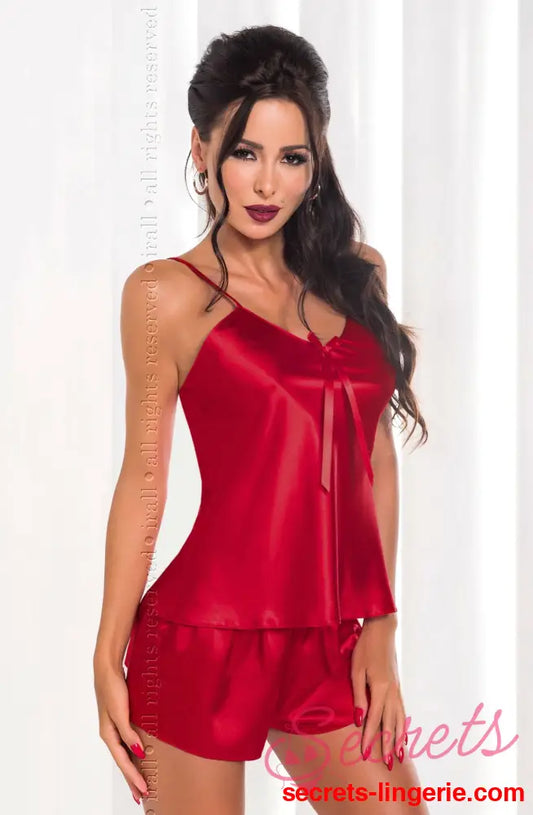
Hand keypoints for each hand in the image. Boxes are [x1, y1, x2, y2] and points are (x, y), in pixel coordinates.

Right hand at [93, 655, 148, 803]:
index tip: (143, 791)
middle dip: (131, 780)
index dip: (133, 777)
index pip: (123, 762)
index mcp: (108, 734)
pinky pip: (127, 740)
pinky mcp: (121, 717)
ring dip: (132, 767)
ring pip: (125, 752)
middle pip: (123, 761)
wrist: (107, 667)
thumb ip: (128, 733)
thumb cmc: (112, 688)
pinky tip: (139, 754)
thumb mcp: (121, 712)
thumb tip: (138, 752)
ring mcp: (115, 725)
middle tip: (141, 796)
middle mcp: (110, 732)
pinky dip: (133, 752)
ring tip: (140, 781)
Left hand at [350, 615, 405, 769]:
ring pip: (400, 720)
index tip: (365, 755)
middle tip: (386, 764)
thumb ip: (358, 695)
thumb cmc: (365, 648)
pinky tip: (403, 734)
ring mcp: (397, 690)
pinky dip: (403, 726)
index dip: (369, 738)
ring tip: (398, 756)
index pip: (374, 720)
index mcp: (381, 689)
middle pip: (390, 724)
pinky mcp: (397, 687)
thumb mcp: (356, 670)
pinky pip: (402, 711)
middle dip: (387, 745)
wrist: (382, 630)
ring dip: (399, 739)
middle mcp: (392, 692)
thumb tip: (358, 720)